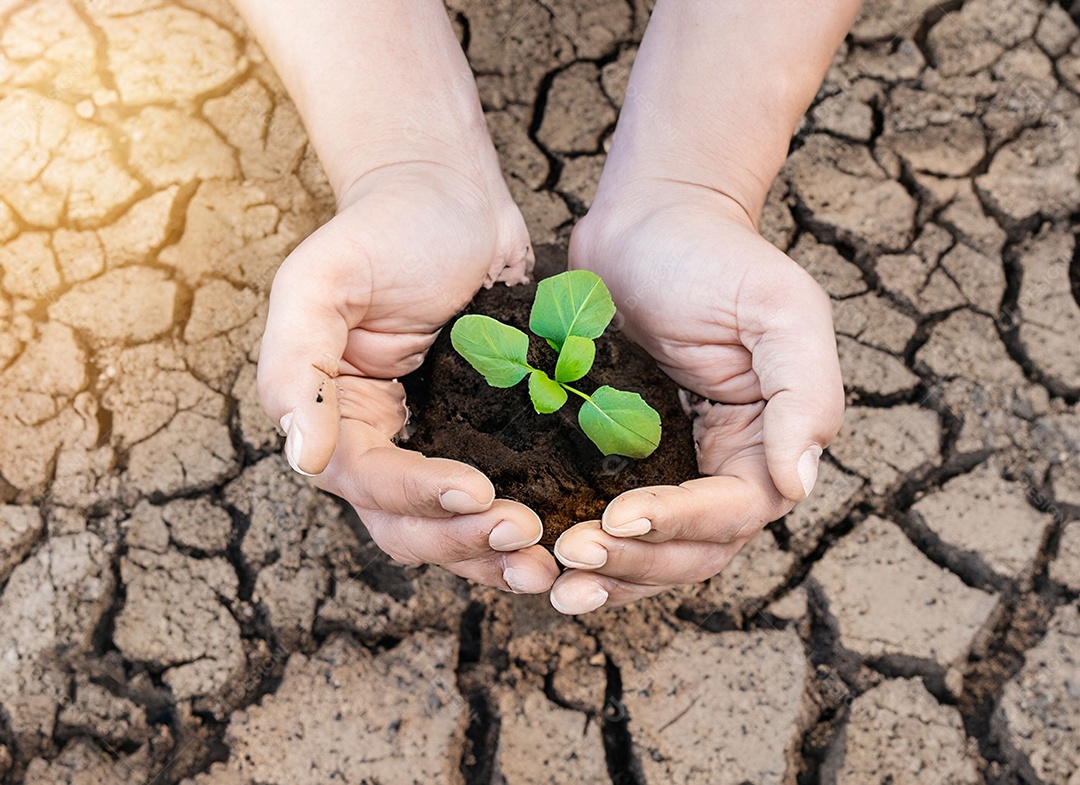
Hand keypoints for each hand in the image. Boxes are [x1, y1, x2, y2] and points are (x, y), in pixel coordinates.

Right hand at [258, 161, 557, 593]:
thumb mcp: (321, 280)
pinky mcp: (487, 435)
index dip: (417, 497)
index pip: (366, 480)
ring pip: (453, 527)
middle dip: (463, 540)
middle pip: (408, 523)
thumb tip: (302, 456)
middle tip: (526, 537)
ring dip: (494, 553)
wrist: (453, 196)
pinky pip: (500, 494)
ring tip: (548, 561)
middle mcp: (380, 441)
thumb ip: (297, 364)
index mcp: (332, 415)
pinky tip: (566, 534)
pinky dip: (527, 521)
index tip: (478, 493)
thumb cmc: (386, 228)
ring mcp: (435, 443)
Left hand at [549, 179, 844, 612]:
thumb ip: (805, 394)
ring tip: (553, 580)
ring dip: (606, 574)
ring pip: (646, 552)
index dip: (680, 525)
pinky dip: (581, 544)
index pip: (732, 513)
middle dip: (634, 561)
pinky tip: (540, 557)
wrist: (649, 221)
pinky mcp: (612, 458)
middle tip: (571, 555)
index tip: (620, 516)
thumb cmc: (716, 258)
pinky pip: (602, 517)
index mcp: (764, 445)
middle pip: (689, 550)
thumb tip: (796, 483)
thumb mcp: (782, 310)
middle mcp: (717, 469)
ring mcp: (663, 469)